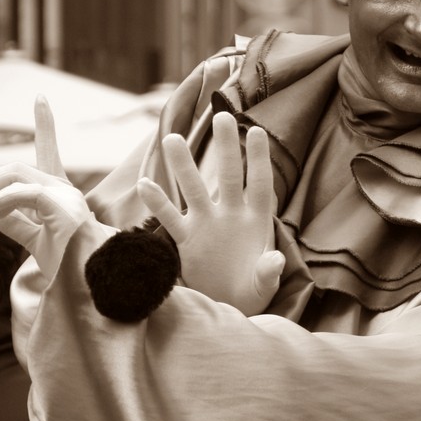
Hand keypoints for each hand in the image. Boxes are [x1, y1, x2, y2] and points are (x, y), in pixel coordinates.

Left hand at [0, 96, 92, 279]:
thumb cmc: (72, 268)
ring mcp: (67, 198)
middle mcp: (66, 191)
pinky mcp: (64, 208)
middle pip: (17, 169)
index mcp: (61, 197)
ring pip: (16, 177)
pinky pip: (23, 196)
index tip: (40, 99)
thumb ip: (19, 224)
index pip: (49, 154)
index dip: (45, 127)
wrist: (95, 288)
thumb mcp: (38, 241)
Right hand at [137, 112, 284, 315]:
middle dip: (225, 148)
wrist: (229, 304)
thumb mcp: (264, 285)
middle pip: (228, 176)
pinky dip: (158, 203)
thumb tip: (275, 260)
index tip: (256, 131)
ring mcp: (206, 224)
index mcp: (256, 220)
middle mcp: (230, 214)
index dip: (258, 159)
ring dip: (184, 167)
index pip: (259, 184)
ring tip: (171, 139)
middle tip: (221, 116)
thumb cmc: (253, 290)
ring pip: (194, 190)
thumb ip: (268, 271)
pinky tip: (145, 183)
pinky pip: (170, 218)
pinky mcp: (187, 240)